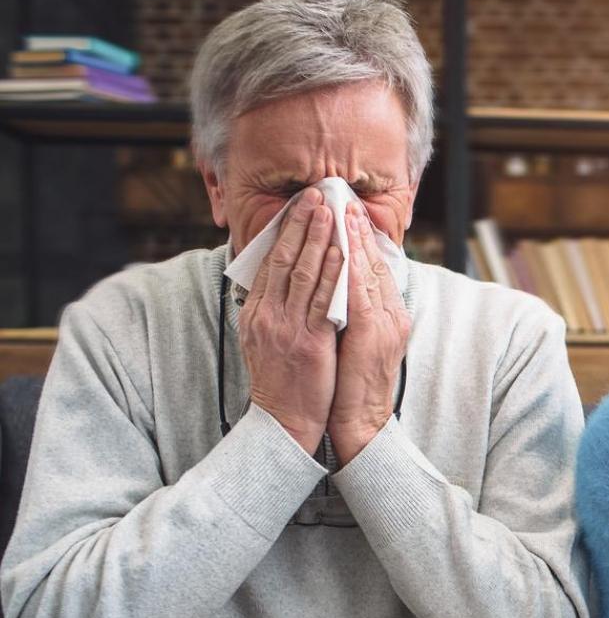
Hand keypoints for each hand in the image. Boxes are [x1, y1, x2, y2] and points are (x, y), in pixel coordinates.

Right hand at [239, 187, 339, 454]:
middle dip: (301, 224)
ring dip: (318, 237)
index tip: (300, 207)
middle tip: (315, 194)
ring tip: (330, 210)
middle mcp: (267, 315)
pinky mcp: (308, 342)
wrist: (283, 423)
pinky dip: (332, 271)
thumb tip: (278, 285)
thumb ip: (272, 312)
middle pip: (284, 259)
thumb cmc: (282, 384)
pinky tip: (342, 251)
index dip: (286, 232)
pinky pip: (322, 299)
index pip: (271, 263)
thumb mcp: (265, 342)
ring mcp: (286, 327)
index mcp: (256, 314)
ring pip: (303, 272)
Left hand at [327, 202, 411, 462]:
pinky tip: (339, 248)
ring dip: (353, 239)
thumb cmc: (351, 387)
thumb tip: (334, 287)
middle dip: (357, 229)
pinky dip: (349, 268)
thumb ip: (351, 314)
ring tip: (339, 210)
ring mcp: (386, 324)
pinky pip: (361, 293)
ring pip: (369, 272)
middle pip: (374, 263)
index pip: (374, 268)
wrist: (360, 424)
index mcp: (388, 316)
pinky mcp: (374, 335)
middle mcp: (392, 316)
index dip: (360, 238)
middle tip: (340, 198)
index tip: (345, 211)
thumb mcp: (355, 343)